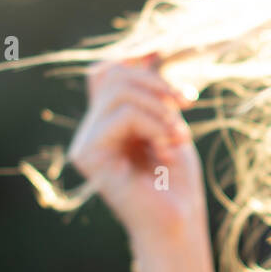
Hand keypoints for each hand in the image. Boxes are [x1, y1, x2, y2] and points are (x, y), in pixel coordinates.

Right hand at [66, 53, 206, 242]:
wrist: (178, 224)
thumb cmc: (177, 181)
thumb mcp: (169, 121)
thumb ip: (153, 89)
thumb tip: (150, 48)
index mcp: (105, 121)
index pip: (108, 69)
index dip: (138, 61)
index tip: (172, 68)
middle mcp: (89, 130)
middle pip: (111, 72)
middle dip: (156, 81)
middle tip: (186, 103)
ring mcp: (85, 143)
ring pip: (119, 90)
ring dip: (159, 107)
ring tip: (178, 134)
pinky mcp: (88, 156)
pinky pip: (123, 115)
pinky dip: (155, 124)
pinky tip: (167, 149)